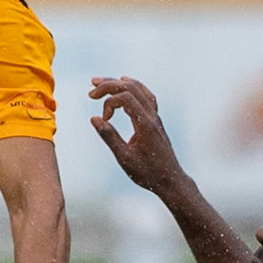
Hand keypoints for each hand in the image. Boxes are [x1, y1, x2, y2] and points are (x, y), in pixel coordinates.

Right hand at [88, 76, 183, 195]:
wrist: (170, 180)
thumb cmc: (147, 172)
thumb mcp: (124, 157)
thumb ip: (109, 136)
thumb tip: (94, 118)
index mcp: (145, 124)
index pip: (125, 98)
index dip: (109, 103)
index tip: (103, 120)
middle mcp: (152, 116)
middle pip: (131, 88)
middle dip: (110, 85)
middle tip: (91, 90)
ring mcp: (155, 117)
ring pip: (139, 90)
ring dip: (120, 84)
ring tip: (102, 83)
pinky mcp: (155, 120)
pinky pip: (146, 96)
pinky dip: (133, 88)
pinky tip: (126, 85)